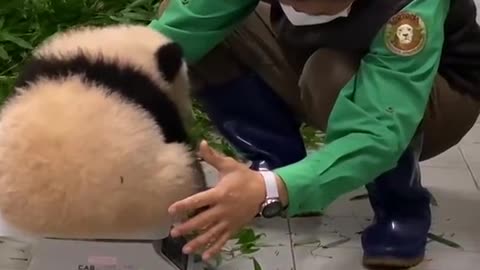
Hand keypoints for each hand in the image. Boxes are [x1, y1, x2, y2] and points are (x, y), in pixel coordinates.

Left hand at [168, 140, 265, 260]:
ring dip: (198, 242)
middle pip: (202, 220)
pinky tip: (206, 257)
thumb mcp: (229, 165)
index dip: (185, 205)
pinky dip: (215, 249)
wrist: (265, 191)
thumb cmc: (244, 177)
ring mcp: (229, 221)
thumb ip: (213, 157)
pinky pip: (223, 240)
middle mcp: (223, 210)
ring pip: (211, 233)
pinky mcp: (234, 228)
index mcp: (220, 194)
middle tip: (173, 233)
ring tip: (185, 249)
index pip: (199, 201)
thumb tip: (201, 143)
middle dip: (187, 227)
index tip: (171, 210)